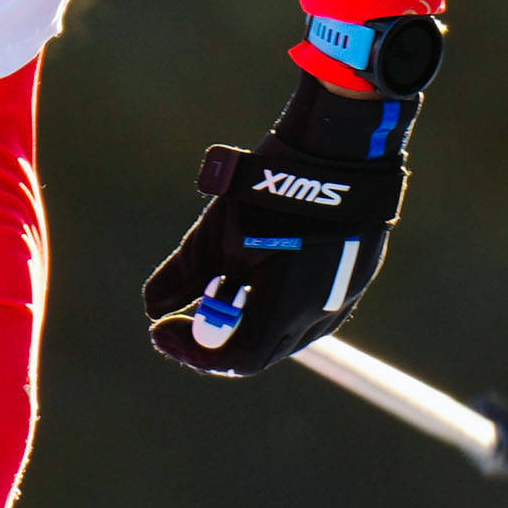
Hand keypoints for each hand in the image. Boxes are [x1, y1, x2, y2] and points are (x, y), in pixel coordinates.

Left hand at [143, 71, 416, 378]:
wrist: (338, 147)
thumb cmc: (271, 191)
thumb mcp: (216, 233)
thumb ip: (183, 276)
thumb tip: (152, 308)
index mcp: (285, 311)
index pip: (236, 360)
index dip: (192, 352)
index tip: (161, 330)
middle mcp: (320, 314)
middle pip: (261, 350)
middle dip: (216, 338)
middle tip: (183, 318)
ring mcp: (345, 295)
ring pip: (287, 330)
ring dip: (247, 319)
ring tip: (219, 286)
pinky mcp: (356, 273)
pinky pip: (310, 306)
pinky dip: (276, 300)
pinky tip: (257, 269)